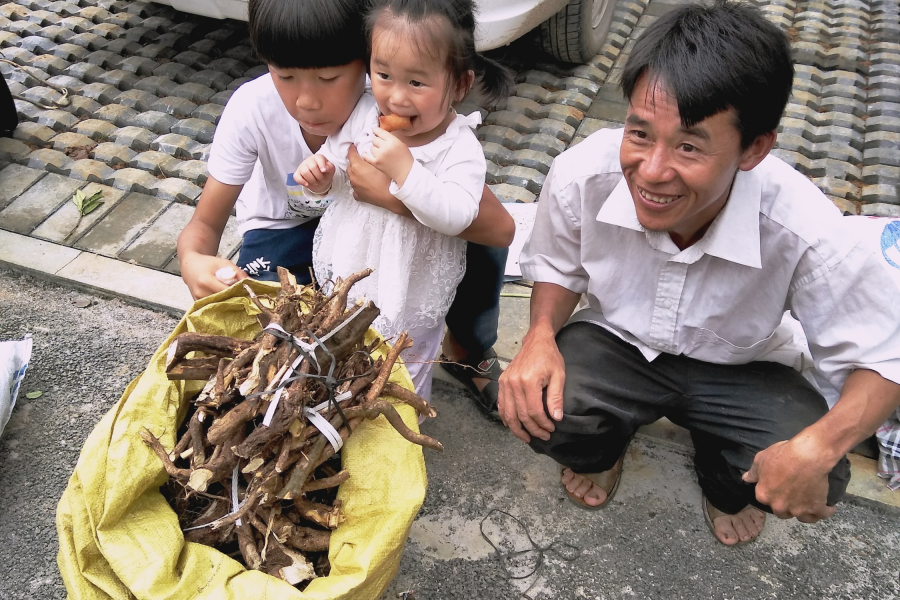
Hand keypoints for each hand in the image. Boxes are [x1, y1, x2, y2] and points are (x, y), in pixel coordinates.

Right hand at [180, 252, 248, 299]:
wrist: (190, 267)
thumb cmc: (207, 263)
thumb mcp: (223, 263)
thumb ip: (237, 272)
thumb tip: (250, 282)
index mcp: (206, 281)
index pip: (226, 290)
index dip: (237, 292)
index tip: (247, 292)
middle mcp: (200, 293)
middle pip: (223, 300)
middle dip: (235, 299)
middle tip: (245, 297)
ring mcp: (198, 300)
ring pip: (219, 305)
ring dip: (229, 302)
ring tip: (236, 298)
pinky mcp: (198, 304)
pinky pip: (213, 307)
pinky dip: (221, 304)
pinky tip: (228, 300)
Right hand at [293, 155, 333, 193]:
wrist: (319, 179)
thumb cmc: (325, 172)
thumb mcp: (331, 169)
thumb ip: (330, 167)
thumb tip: (326, 168)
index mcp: (317, 157)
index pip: (319, 158)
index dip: (322, 165)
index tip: (324, 171)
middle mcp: (308, 160)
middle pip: (312, 167)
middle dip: (319, 176)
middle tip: (321, 179)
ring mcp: (302, 166)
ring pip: (305, 172)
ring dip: (312, 180)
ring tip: (316, 182)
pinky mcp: (297, 173)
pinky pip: (297, 177)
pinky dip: (302, 182)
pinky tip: (307, 184)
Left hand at [347, 144, 392, 204]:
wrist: (390, 197)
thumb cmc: (387, 179)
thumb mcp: (379, 163)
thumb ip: (371, 157)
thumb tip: (368, 153)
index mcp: (357, 166)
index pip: (350, 153)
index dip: (352, 149)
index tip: (354, 147)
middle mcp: (353, 176)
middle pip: (350, 165)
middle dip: (354, 162)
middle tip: (363, 161)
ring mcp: (354, 186)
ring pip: (352, 177)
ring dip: (356, 174)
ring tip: (365, 174)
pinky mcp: (358, 195)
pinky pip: (355, 188)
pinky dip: (359, 186)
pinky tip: (366, 185)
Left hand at [363, 127, 413, 185]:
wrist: (406, 172)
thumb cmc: (405, 158)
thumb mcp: (401, 144)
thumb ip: (390, 138)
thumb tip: (380, 134)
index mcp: (393, 141)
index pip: (379, 131)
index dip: (376, 131)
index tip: (375, 132)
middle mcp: (385, 147)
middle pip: (374, 139)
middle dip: (378, 142)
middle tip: (382, 146)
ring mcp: (380, 155)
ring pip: (371, 147)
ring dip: (375, 150)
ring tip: (381, 154)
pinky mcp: (376, 163)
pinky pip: (365, 156)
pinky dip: (365, 155)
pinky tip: (367, 154)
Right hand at [497, 325, 565, 442]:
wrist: (536, 341)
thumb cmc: (550, 357)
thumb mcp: (559, 375)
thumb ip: (556, 397)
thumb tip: (556, 418)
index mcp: (528, 381)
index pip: (534, 411)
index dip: (542, 424)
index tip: (551, 429)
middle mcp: (513, 383)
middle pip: (521, 415)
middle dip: (532, 429)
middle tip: (543, 436)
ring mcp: (505, 383)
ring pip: (508, 413)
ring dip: (517, 429)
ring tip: (527, 438)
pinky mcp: (501, 382)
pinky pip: (501, 405)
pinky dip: (506, 418)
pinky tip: (513, 426)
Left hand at [742, 434, 836, 522]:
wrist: (807, 456)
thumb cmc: (782, 455)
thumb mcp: (761, 459)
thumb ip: (753, 472)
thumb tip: (746, 479)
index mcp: (764, 495)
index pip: (765, 499)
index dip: (773, 493)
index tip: (778, 489)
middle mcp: (779, 506)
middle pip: (782, 511)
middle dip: (786, 505)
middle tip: (793, 495)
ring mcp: (798, 510)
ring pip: (801, 517)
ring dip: (804, 512)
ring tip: (808, 504)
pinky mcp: (816, 509)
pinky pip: (821, 515)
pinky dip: (826, 512)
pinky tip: (828, 508)